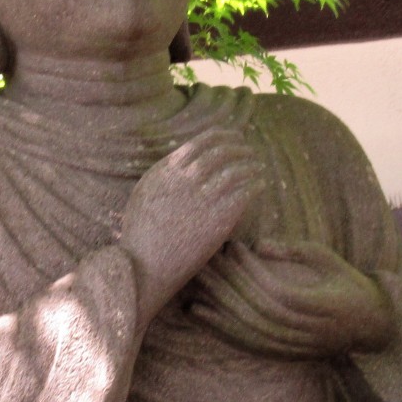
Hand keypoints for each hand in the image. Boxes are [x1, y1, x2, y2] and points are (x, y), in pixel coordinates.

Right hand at [117, 126, 264, 323]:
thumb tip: (183, 161)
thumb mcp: (143, 193)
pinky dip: (255, 186)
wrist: (145, 265)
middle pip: (222, 152)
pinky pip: (244, 194)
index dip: (222, 136)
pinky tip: (260, 186)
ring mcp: (204, 198)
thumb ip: (164, 174)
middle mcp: (187, 179)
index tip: (233, 137)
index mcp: (167, 170)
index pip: (201, 142)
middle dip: (239, 148)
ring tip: (258, 168)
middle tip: (249, 151)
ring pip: (237, 171)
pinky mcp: (219, 219)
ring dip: (250, 166)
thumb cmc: (142, 234)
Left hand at [188, 239, 393, 358]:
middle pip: (257, 311)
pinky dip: (219, 330)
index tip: (234, 247)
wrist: (373, 329)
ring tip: (195, 283)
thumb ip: (298, 253)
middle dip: (228, 285)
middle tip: (205, 260)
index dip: (253, 271)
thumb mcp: (332, 262)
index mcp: (322, 308)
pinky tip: (197, 313)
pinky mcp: (282, 356)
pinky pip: (245, 345)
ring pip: (247, 330)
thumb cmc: (351, 287)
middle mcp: (306, 333)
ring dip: (217, 307)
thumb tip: (260, 244)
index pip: (278, 292)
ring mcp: (293, 348)